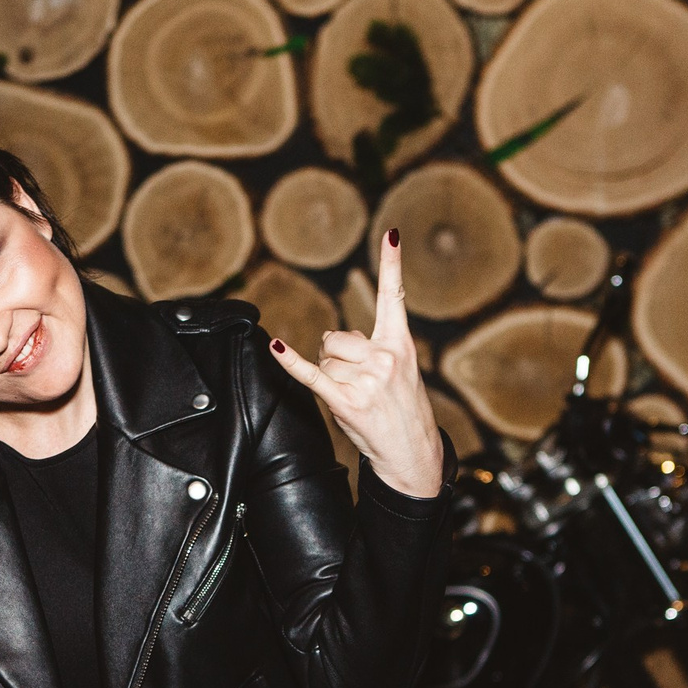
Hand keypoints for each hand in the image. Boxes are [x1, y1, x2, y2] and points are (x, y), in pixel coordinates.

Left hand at [267, 228, 443, 497]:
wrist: (412, 454)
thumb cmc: (403, 411)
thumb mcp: (399, 373)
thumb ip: (370, 349)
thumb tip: (331, 341)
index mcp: (401, 345)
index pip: (394, 297)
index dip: (391, 264)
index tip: (391, 233)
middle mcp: (384, 357)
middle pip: (336, 338)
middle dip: (337, 358)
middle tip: (359, 384)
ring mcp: (365, 380)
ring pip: (324, 361)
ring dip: (331, 379)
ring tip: (355, 398)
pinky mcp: (345, 401)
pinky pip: (310, 375)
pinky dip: (289, 362)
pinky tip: (275, 346)